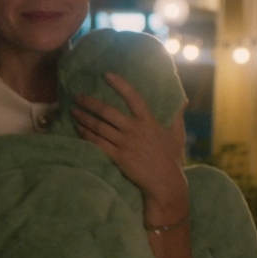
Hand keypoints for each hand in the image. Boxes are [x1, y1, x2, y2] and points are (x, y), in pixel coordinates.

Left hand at [73, 73, 188, 224]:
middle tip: (77, 96)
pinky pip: (98, 142)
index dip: (119, 84)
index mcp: (148, 121)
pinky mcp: (117, 157)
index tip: (106, 74)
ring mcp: (124, 143)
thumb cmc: (171, 158)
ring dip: (84, 118)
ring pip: (99, 127)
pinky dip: (86, 134)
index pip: (133, 97)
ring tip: (73, 111)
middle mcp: (134, 129)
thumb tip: (183, 100)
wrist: (165, 183)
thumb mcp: (177, 135)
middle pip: (107, 111)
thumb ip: (178, 116)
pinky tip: (78, 129)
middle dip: (90, 102)